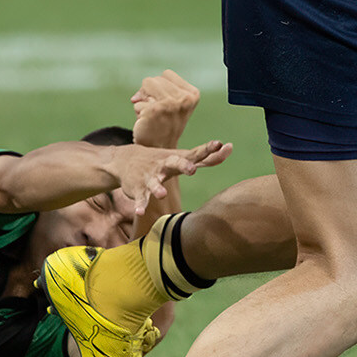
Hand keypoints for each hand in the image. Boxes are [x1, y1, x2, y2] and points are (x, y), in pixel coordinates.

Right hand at [108, 140, 230, 209]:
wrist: (126, 160)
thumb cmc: (164, 160)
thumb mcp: (183, 157)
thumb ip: (207, 157)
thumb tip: (229, 147)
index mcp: (178, 158)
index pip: (195, 153)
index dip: (208, 149)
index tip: (219, 144)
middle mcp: (164, 165)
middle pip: (175, 163)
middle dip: (183, 165)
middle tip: (192, 169)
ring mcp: (150, 177)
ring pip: (154, 183)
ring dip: (158, 188)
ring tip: (162, 194)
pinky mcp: (138, 189)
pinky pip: (140, 198)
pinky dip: (139, 205)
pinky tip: (139, 212)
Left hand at [131, 70, 201, 148]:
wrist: (161, 149)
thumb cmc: (163, 124)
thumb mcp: (171, 103)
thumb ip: (158, 90)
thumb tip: (135, 98)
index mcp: (192, 95)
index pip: (167, 74)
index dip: (159, 87)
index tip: (164, 103)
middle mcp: (184, 98)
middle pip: (155, 79)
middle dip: (149, 93)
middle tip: (156, 112)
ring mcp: (170, 104)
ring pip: (146, 85)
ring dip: (144, 101)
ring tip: (151, 115)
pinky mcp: (154, 110)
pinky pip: (137, 102)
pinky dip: (139, 112)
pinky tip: (147, 123)